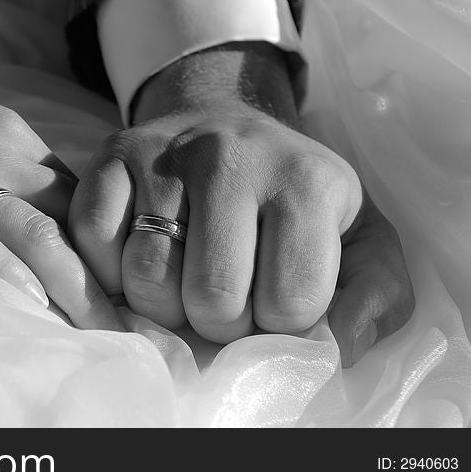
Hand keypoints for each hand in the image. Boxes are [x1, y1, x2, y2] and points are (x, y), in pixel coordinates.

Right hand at [0, 35, 120, 330]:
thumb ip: (2, 168)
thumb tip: (40, 218)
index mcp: (10, 132)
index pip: (78, 193)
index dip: (104, 243)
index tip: (121, 285)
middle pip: (70, 215)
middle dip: (105, 272)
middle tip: (129, 321)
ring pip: (35, 230)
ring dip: (74, 284)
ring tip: (98, 328)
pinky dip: (6, 271)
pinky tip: (33, 303)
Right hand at [69, 43, 412, 363]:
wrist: (226, 126)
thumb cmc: (291, 198)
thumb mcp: (360, 239)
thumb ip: (375, 295)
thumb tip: (340, 345)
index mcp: (308, 181)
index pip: (289, 305)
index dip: (279, 326)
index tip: (272, 302)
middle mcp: (233, 157)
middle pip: (213, 300)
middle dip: (218, 325)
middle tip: (223, 301)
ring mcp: (165, 153)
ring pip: (147, 280)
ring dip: (163, 305)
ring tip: (182, 283)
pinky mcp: (113, 154)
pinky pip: (95, 242)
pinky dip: (110, 272)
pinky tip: (140, 259)